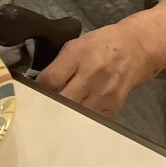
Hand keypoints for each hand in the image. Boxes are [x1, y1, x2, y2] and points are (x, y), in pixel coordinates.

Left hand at [36, 0, 165, 117]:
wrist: (135, 49)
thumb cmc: (101, 44)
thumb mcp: (76, 45)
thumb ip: (58, 64)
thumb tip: (38, 85)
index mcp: (79, 55)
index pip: (50, 80)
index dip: (37, 89)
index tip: (29, 94)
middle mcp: (91, 75)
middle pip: (62, 101)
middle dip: (47, 107)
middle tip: (36, 112)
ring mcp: (103, 94)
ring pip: (75, 115)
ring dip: (61, 118)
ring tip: (51, 120)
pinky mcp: (112, 109)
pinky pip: (89, 121)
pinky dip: (79, 122)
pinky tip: (71, 121)